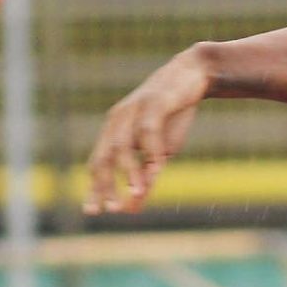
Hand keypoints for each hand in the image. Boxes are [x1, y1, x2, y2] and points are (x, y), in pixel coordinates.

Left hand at [84, 47, 208, 214]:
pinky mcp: (154, 102)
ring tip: (134, 194)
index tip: (94, 211)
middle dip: (105, 184)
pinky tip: (157, 168)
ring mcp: (134, 111)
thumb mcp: (161, 150)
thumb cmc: (173, 114)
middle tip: (111, 209)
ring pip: (122, 146)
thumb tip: (136, 204)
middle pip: (104, 157)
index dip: (95, 188)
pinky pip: (148, 130)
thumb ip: (147, 175)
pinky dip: (151, 151)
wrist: (192, 75)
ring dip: (128, 172)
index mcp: (114, 132)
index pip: (98, 164)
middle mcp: (118, 121)